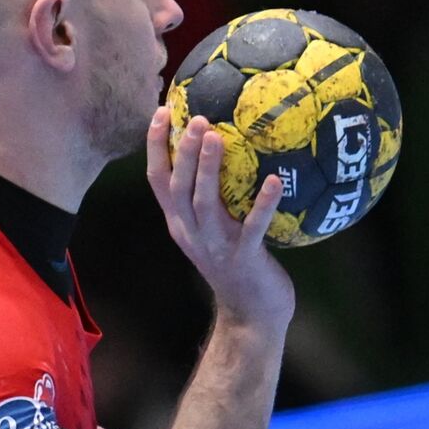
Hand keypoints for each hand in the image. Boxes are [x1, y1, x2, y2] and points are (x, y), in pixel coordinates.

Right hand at [145, 109, 293, 327]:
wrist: (249, 316)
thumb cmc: (237, 266)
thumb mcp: (214, 232)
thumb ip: (212, 199)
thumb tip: (225, 154)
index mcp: (179, 223)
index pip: (157, 180)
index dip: (155, 147)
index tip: (161, 112)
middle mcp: (190, 231)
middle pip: (176, 187)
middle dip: (180, 151)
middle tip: (194, 118)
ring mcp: (214, 245)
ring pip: (204, 202)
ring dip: (207, 169)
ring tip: (215, 136)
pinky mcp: (243, 258)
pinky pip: (252, 226)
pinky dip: (262, 203)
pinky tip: (274, 181)